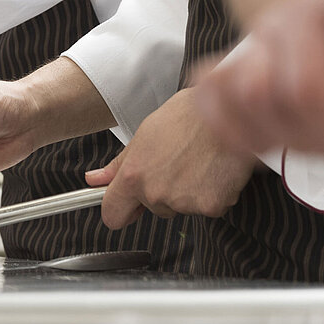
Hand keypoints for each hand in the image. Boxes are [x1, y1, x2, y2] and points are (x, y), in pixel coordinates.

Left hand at [85, 87, 256, 228]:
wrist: (229, 109)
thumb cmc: (189, 114)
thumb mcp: (145, 134)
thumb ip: (119, 164)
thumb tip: (94, 179)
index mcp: (134, 174)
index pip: (112, 214)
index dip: (120, 210)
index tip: (128, 206)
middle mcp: (155, 192)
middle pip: (153, 208)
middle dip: (163, 191)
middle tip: (178, 162)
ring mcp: (183, 202)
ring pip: (181, 207)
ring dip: (189, 192)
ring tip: (198, 161)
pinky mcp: (211, 206)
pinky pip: (209, 208)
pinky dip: (213, 193)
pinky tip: (214, 169)